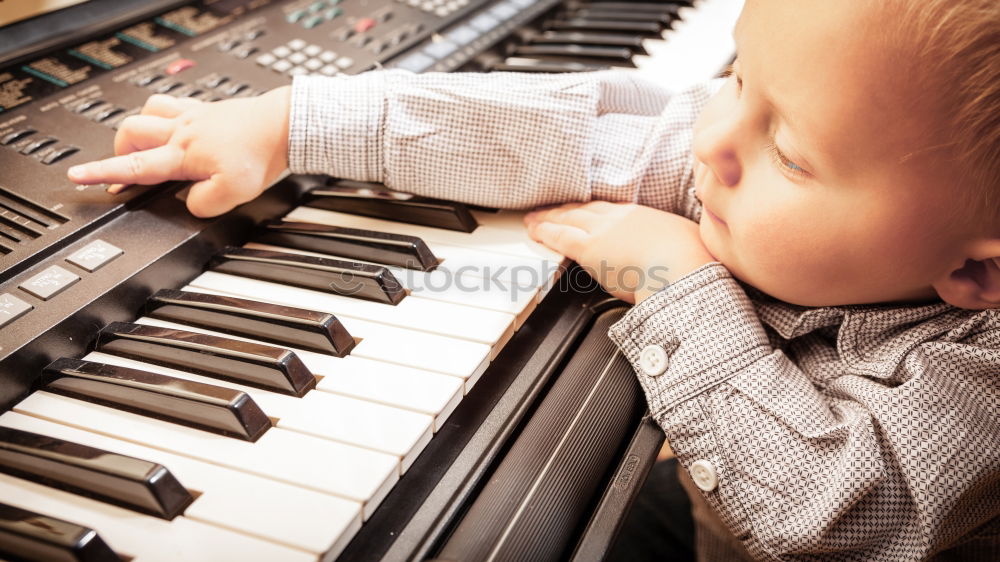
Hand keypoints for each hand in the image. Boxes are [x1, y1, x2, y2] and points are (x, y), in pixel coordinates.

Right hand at [67, 86, 291, 217]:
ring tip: (145, 148)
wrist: (283, 125)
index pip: (132, 166)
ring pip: (147, 112)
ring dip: (139, 129)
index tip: (78, 176)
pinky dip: (164, 116)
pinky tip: (174, 128)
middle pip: (130, 132)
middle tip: (122, 169)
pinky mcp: (207, 110)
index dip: (102, 173)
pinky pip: (173, 105)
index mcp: (182, 154)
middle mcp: (182, 131)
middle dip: (118, 151)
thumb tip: (187, 203)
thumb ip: (202, 204)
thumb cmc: (260, 154)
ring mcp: (193, 117)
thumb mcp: (232, 194)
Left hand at [524, 201, 715, 302]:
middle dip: (566, 209)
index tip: (583, 209)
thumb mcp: (687, 244)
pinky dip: (545, 232)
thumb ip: (675, 244)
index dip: (592, 209)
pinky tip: (534, 230)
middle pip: (586, 210)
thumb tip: (680, 252)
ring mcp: (604, 231)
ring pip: (569, 219)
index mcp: (644, 216)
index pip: (611, 210)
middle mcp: (621, 218)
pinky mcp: (590, 249)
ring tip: (534, 219)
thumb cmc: (693, 264)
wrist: (685, 269)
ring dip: (549, 218)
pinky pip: (560, 237)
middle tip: (551, 209)